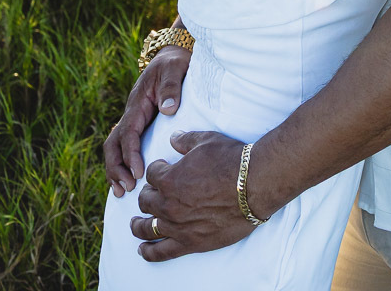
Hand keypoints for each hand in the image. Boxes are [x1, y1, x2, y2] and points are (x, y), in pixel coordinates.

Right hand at [104, 45, 191, 197]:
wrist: (171, 55)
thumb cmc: (174, 62)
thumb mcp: (174, 68)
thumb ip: (171, 86)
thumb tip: (168, 109)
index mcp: (138, 102)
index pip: (128, 133)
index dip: (131, 155)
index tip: (138, 173)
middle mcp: (132, 113)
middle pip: (113, 144)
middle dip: (116, 168)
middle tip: (127, 188)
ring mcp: (134, 119)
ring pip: (115, 147)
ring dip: (115, 169)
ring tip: (121, 192)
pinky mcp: (140, 124)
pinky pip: (125, 146)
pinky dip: (122, 164)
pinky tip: (127, 181)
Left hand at [130, 131, 254, 261]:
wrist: (254, 184)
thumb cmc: (232, 160)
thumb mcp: (207, 141)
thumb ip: (186, 140)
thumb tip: (173, 138)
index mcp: (170, 179)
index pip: (152, 174)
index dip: (157, 168)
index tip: (162, 167)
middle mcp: (169, 204)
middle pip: (146, 201)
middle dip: (147, 194)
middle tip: (151, 193)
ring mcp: (178, 226)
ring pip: (147, 227)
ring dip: (139, 225)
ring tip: (136, 224)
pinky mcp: (191, 242)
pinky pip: (161, 252)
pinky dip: (149, 251)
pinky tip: (142, 250)